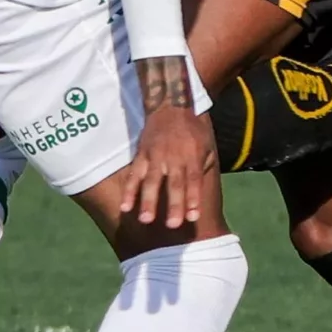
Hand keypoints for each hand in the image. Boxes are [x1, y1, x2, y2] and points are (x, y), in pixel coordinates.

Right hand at [115, 104, 215, 230]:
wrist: (170, 105)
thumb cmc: (192, 131)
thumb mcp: (206, 145)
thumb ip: (203, 168)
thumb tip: (199, 194)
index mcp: (192, 156)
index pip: (193, 180)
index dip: (193, 198)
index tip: (193, 217)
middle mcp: (173, 157)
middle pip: (174, 184)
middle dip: (173, 205)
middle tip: (172, 225)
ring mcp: (155, 156)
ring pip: (151, 181)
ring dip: (148, 201)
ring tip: (145, 220)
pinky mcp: (141, 155)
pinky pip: (134, 175)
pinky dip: (129, 191)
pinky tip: (125, 207)